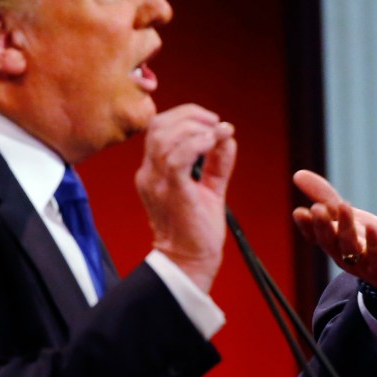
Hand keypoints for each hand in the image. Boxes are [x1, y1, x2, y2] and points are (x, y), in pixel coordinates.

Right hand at [136, 104, 235, 292]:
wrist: (190, 262)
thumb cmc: (197, 229)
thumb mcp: (209, 187)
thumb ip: (216, 162)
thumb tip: (227, 136)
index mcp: (153, 170)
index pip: (158, 127)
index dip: (186, 115)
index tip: (212, 122)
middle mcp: (149, 173)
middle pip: (158, 125)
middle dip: (190, 114)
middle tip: (216, 124)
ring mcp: (157, 182)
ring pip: (165, 137)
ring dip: (196, 128)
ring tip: (216, 134)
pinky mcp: (171, 192)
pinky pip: (176, 158)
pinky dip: (196, 144)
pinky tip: (212, 143)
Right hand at [293, 170, 376, 306]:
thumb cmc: (371, 243)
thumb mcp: (348, 218)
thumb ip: (325, 198)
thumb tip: (297, 174)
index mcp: (334, 244)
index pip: (316, 236)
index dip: (307, 226)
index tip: (299, 212)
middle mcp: (345, 256)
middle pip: (330, 242)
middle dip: (323, 226)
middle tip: (317, 209)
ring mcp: (364, 265)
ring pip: (351, 248)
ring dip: (346, 228)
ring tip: (345, 205)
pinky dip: (374, 243)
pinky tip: (372, 227)